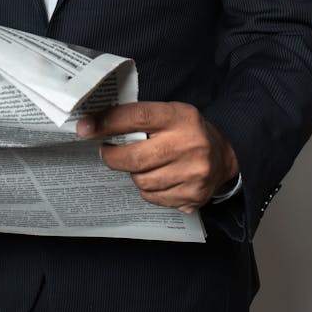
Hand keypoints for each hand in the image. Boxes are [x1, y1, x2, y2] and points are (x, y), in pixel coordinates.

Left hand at [77, 101, 238, 212]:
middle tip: (106, 151)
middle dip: (112, 156)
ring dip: (135, 173)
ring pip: (142, 181)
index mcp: (181, 118)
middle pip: (135, 158)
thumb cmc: (187, 132)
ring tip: (144, 164)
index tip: (86, 128)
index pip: (138, 117)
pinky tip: (159, 178)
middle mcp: (189, 146)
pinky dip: (149, 189)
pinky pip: (153, 198)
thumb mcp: (169, 114)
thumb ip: (138, 118)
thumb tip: (94, 125)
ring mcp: (193, 174)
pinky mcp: (193, 196)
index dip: (108, 122)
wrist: (224, 156)